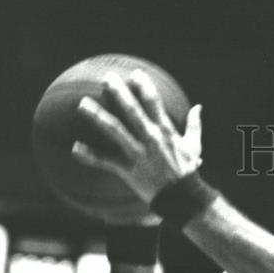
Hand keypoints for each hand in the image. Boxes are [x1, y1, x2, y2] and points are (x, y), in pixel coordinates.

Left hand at [73, 70, 202, 202]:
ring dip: (98, 117)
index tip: (135, 74)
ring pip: (115, 131)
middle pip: (132, 111)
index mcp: (165, 131)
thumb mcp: (194, 146)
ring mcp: (138, 154)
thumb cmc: (188, 172)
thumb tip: (198, 107)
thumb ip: (195, 125)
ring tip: (82, 104)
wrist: (183, 198)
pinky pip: (106, 162)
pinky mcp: (129, 170)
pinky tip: (75, 148)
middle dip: (119, 94)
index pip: (154, 104)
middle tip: (107, 78)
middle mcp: (150, 139)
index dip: (144, 87)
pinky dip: (90, 156)